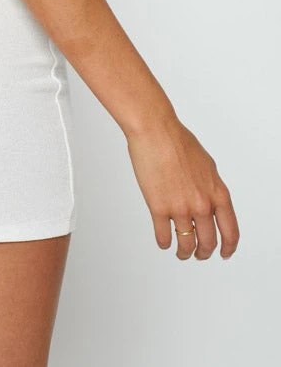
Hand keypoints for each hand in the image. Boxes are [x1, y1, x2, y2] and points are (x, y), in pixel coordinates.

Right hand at [125, 114, 238, 259]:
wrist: (155, 131)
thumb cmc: (177, 141)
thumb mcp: (207, 165)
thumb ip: (211, 187)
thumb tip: (210, 201)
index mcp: (217, 193)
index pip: (230, 231)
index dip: (229, 247)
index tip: (224, 253)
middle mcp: (202, 204)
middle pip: (208, 242)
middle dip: (204, 253)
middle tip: (199, 254)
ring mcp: (180, 208)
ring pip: (187, 244)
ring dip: (184, 253)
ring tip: (181, 252)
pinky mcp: (158, 208)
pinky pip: (164, 236)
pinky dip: (164, 243)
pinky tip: (164, 241)